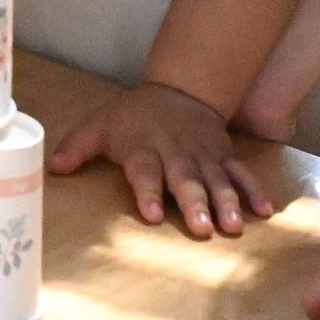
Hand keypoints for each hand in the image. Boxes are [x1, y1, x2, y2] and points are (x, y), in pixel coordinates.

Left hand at [51, 83, 272, 237]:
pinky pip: (241, 174)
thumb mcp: (101, 124)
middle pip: (185, 180)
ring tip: (233, 227)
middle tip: (201, 228)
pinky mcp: (225, 156)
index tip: (151, 214)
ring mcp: (204, 156)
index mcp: (144, 148)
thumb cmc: (135, 115)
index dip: (148, 191)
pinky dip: (254, 191)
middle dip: (194, 204)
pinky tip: (265, 212)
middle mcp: (176, 154)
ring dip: (226, 203)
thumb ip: (78, 147)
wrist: (180, 90)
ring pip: (217, 180)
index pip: (145, 172)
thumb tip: (54, 168)